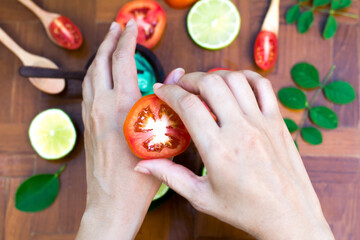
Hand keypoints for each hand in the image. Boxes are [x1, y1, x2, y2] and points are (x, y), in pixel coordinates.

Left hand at [76, 20, 160, 239]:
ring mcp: (90, 115)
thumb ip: (169, 103)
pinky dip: (94, 74)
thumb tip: (177, 76)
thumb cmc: (140, 177)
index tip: (134, 26)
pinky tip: (101, 75)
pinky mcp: (86, 124)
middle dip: (110, 40)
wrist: (112, 202)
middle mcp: (101, 106)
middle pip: (101, 62)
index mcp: (122, 107)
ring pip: (90, 74)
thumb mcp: (163, 138)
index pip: (123, 61)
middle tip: (118, 26)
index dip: (129, 40)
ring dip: (100, 55)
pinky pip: (87, 90)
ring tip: (109, 44)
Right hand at [134, 71, 334, 239]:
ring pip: (236, 80)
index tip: (160, 90)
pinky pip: (263, 86)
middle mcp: (240, 130)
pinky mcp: (277, 122)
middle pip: (211, 84)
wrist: (288, 217)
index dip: (169, 92)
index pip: (188, 105)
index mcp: (218, 150)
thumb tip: (142, 166)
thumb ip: (169, 176)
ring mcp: (261, 123)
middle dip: (190, 79)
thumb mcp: (202, 197)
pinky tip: (235, 83)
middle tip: (181, 87)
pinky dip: (246, 77)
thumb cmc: (245, 210)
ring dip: (216, 76)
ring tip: (205, 85)